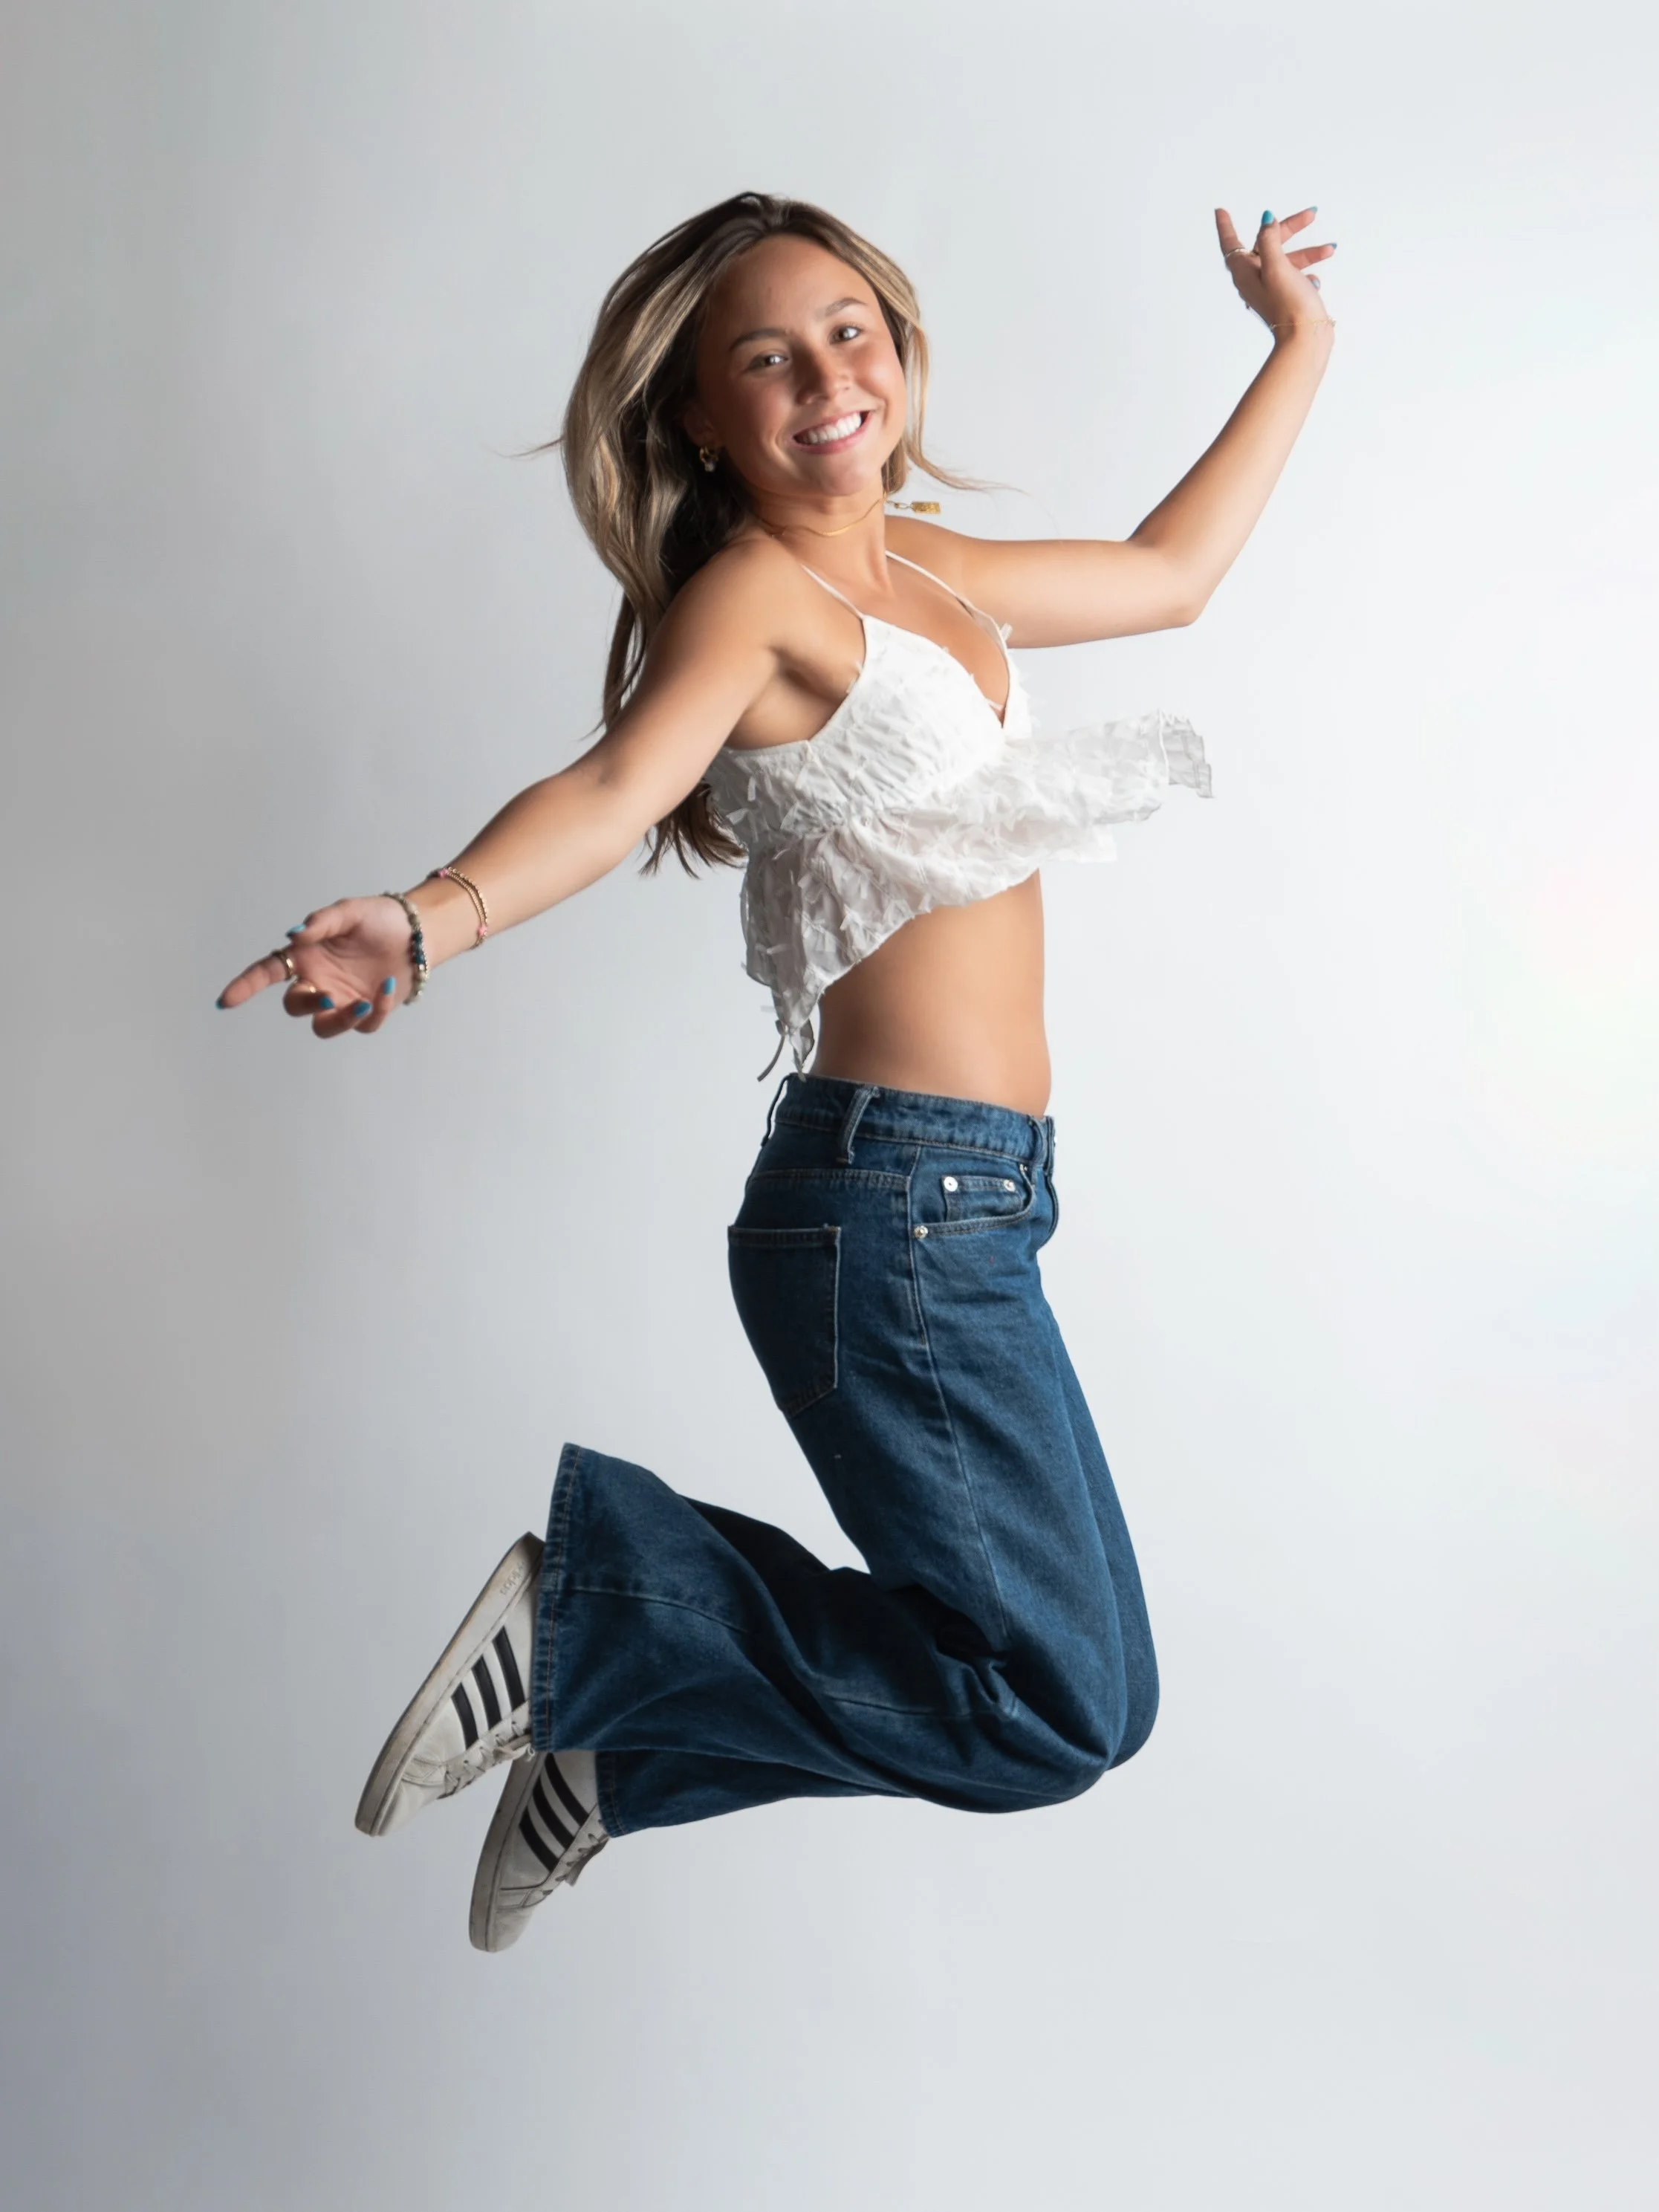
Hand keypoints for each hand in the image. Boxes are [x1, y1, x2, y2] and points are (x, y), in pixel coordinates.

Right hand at [216, 895, 414, 1037]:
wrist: (418, 933)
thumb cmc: (379, 919)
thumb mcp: (349, 912)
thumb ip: (321, 922)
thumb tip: (293, 935)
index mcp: (305, 957)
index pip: (267, 973)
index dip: (245, 986)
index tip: (225, 1002)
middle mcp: (318, 982)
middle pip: (295, 1006)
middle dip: (307, 1006)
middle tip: (327, 996)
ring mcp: (341, 1000)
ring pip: (325, 1026)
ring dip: (341, 1019)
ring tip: (363, 1003)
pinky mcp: (367, 1012)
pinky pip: (364, 1023)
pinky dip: (377, 1009)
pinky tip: (388, 988)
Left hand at [1213, 205, 1334, 331]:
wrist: (1305, 337)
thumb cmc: (1289, 304)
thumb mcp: (1277, 265)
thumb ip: (1269, 239)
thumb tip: (1266, 220)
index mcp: (1245, 273)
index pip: (1231, 244)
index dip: (1226, 226)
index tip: (1220, 211)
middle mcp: (1254, 280)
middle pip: (1268, 244)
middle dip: (1290, 228)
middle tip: (1311, 214)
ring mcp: (1270, 289)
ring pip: (1286, 260)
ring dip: (1308, 252)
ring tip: (1329, 249)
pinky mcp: (1285, 297)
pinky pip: (1295, 277)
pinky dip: (1307, 273)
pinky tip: (1315, 280)